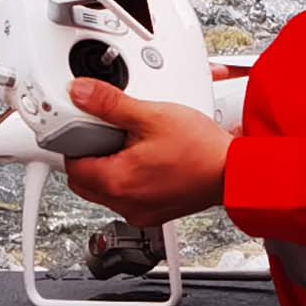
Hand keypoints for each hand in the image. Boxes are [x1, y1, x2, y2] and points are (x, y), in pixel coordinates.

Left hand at [61, 81, 231, 225]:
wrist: (234, 172)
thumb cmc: (201, 149)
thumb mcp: (151, 114)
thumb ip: (110, 103)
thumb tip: (80, 93)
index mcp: (117, 181)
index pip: (72, 166)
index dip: (73, 142)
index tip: (81, 126)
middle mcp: (125, 203)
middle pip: (85, 181)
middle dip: (88, 156)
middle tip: (104, 133)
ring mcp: (140, 211)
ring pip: (106, 191)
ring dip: (109, 168)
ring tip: (130, 144)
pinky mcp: (155, 212)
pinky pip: (128, 197)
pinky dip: (129, 180)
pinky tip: (146, 160)